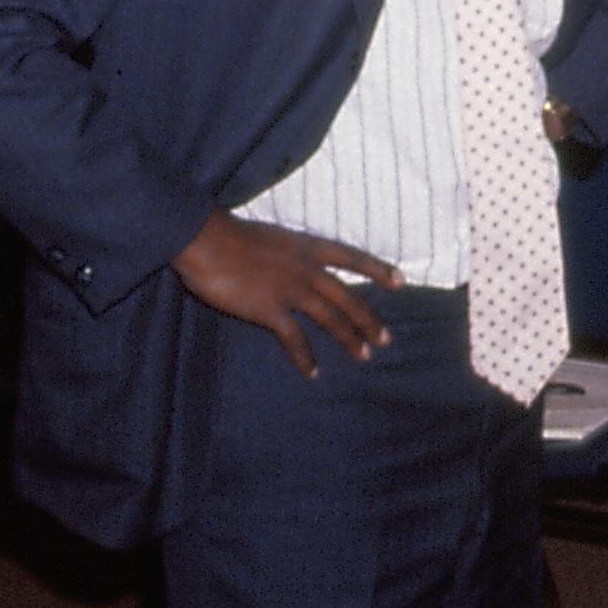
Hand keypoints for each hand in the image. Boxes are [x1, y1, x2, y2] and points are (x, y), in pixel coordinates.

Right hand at [170, 211, 400, 377]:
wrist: (207, 239)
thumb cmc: (232, 235)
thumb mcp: (273, 238)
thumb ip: (288, 254)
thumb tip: (292, 267)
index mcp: (309, 246)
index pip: (353, 258)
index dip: (378, 269)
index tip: (400, 281)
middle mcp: (308, 268)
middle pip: (348, 297)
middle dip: (369, 319)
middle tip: (385, 339)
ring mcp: (291, 290)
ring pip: (331, 318)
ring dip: (349, 339)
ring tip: (364, 356)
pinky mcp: (270, 310)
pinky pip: (295, 339)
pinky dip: (305, 357)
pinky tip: (313, 372)